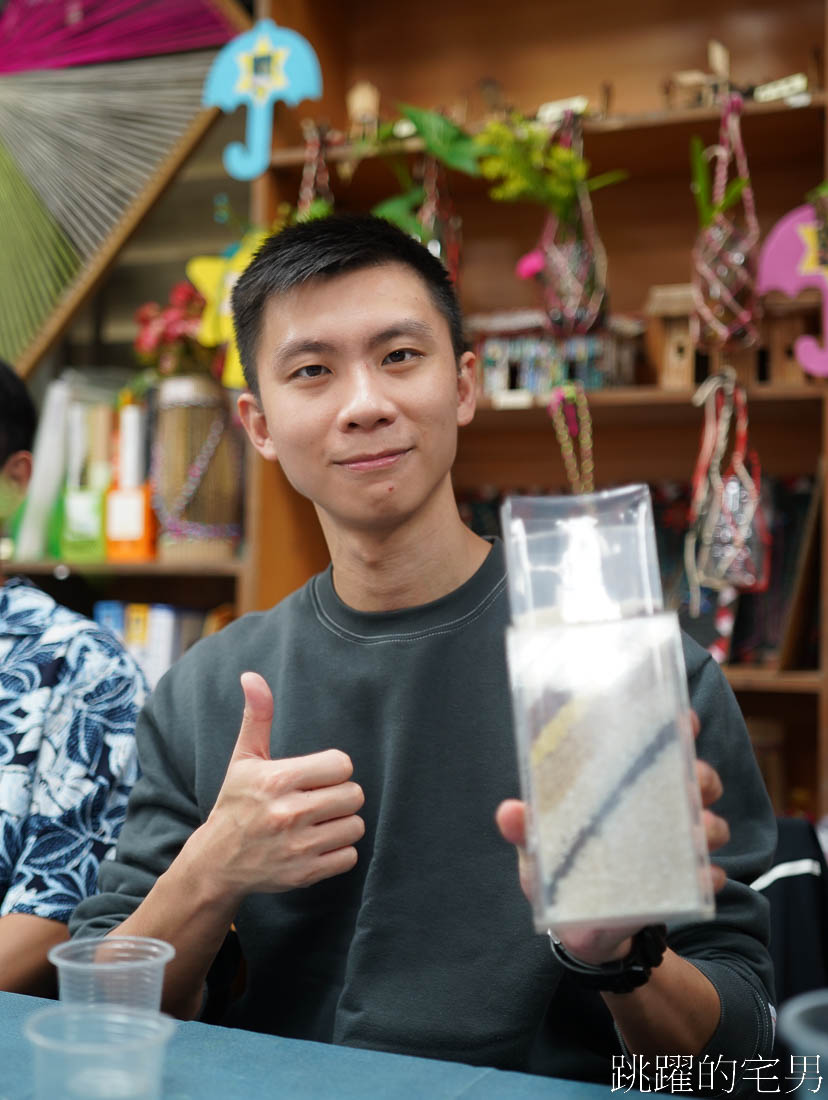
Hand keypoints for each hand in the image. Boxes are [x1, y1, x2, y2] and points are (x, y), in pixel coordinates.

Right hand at [196, 671, 364, 901]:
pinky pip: (349, 856)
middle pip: (354, 795)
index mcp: (277, 780)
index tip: (317, 776)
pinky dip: (339, 851)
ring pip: (355, 826)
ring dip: (342, 823)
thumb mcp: (244, 759)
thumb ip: (256, 717)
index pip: (342, 765)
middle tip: (320, 800)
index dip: (334, 769)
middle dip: (341, 796)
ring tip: (319, 822)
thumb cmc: (236, 803)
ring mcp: (297, 847)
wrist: (216, 863)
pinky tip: (318, 844)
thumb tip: (252, 676)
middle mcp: (288, 814)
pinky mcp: (304, 874)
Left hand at [495, 710, 729, 965]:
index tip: (682, 720)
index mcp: (622, 787)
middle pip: (697, 778)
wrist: (578, 930)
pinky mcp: (684, 885)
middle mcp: (656, 807)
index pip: (655, 744)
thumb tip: (508, 812)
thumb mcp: (536, 849)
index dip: (675, 726)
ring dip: (710, 826)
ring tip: (695, 836)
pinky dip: (709, 876)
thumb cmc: (556, 872)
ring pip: (712, 823)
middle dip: (701, 777)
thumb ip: (524, 829)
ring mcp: (675, 844)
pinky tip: (700, 877)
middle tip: (690, 786)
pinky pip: (710, 876)